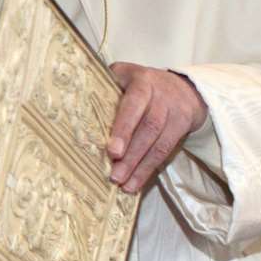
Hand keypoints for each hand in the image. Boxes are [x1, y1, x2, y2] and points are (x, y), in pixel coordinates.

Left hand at [107, 63, 207, 192]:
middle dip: (131, 155)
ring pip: (157, 143)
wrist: (185, 88)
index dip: (124, 128)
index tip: (113, 151)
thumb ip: (105, 85)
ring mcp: (173, 113)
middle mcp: (160, 97)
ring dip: (139, 167)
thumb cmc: (142, 83)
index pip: (134, 105)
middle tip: (114, 176)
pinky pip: (165, 152)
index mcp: (142, 82)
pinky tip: (134, 184)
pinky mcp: (181, 128)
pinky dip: (148, 170)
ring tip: (123, 185)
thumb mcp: (124, 75)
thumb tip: (75, 105)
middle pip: (148, 128)